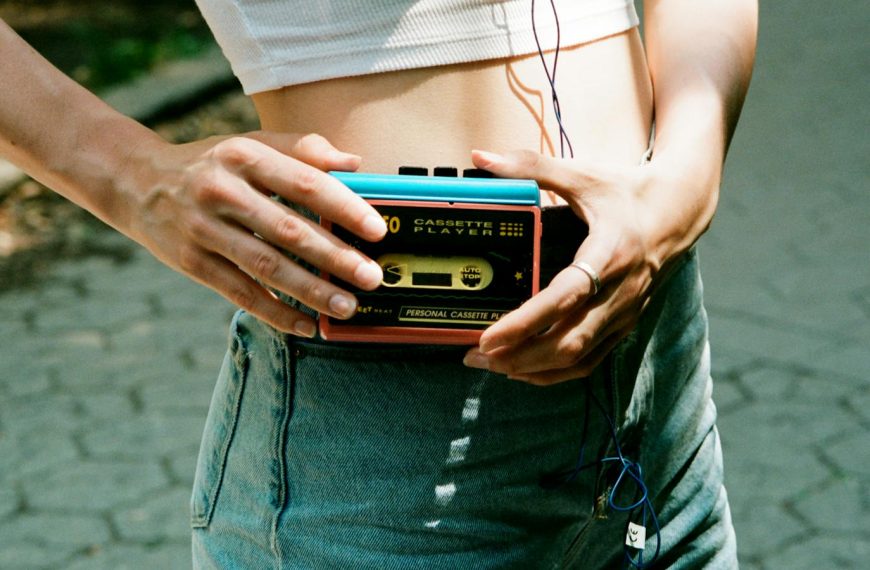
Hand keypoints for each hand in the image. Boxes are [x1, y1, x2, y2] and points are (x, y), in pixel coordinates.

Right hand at [122, 132, 386, 335]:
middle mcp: (222, 191)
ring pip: (265, 266)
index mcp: (244, 156)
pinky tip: (306, 325)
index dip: (344, 208)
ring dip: (310, 290)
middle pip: (288, 230)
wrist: (137, 182)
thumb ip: (302, 149)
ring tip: (346, 306)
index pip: (304, 182)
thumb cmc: (210, 163)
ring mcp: (203, 229)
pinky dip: (275, 312)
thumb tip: (355, 163)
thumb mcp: (250, 144)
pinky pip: (240, 293)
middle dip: (335, 257)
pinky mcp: (191, 262)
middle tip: (371, 277)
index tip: (377, 230)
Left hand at [463, 148, 694, 384]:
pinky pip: (589, 360)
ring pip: (577, 358)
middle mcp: (619, 292)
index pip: (564, 299)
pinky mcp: (623, 325)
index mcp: (609, 254)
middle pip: (568, 342)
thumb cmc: (628, 192)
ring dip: (532, 368)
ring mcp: (623, 314)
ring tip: (492, 365)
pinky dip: (555, 372)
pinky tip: (525, 370)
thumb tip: (482, 157)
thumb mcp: (583, 175)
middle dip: (519, 356)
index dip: (525, 323)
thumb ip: (530, 166)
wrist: (680, 210)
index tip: (489, 337)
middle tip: (476, 355)